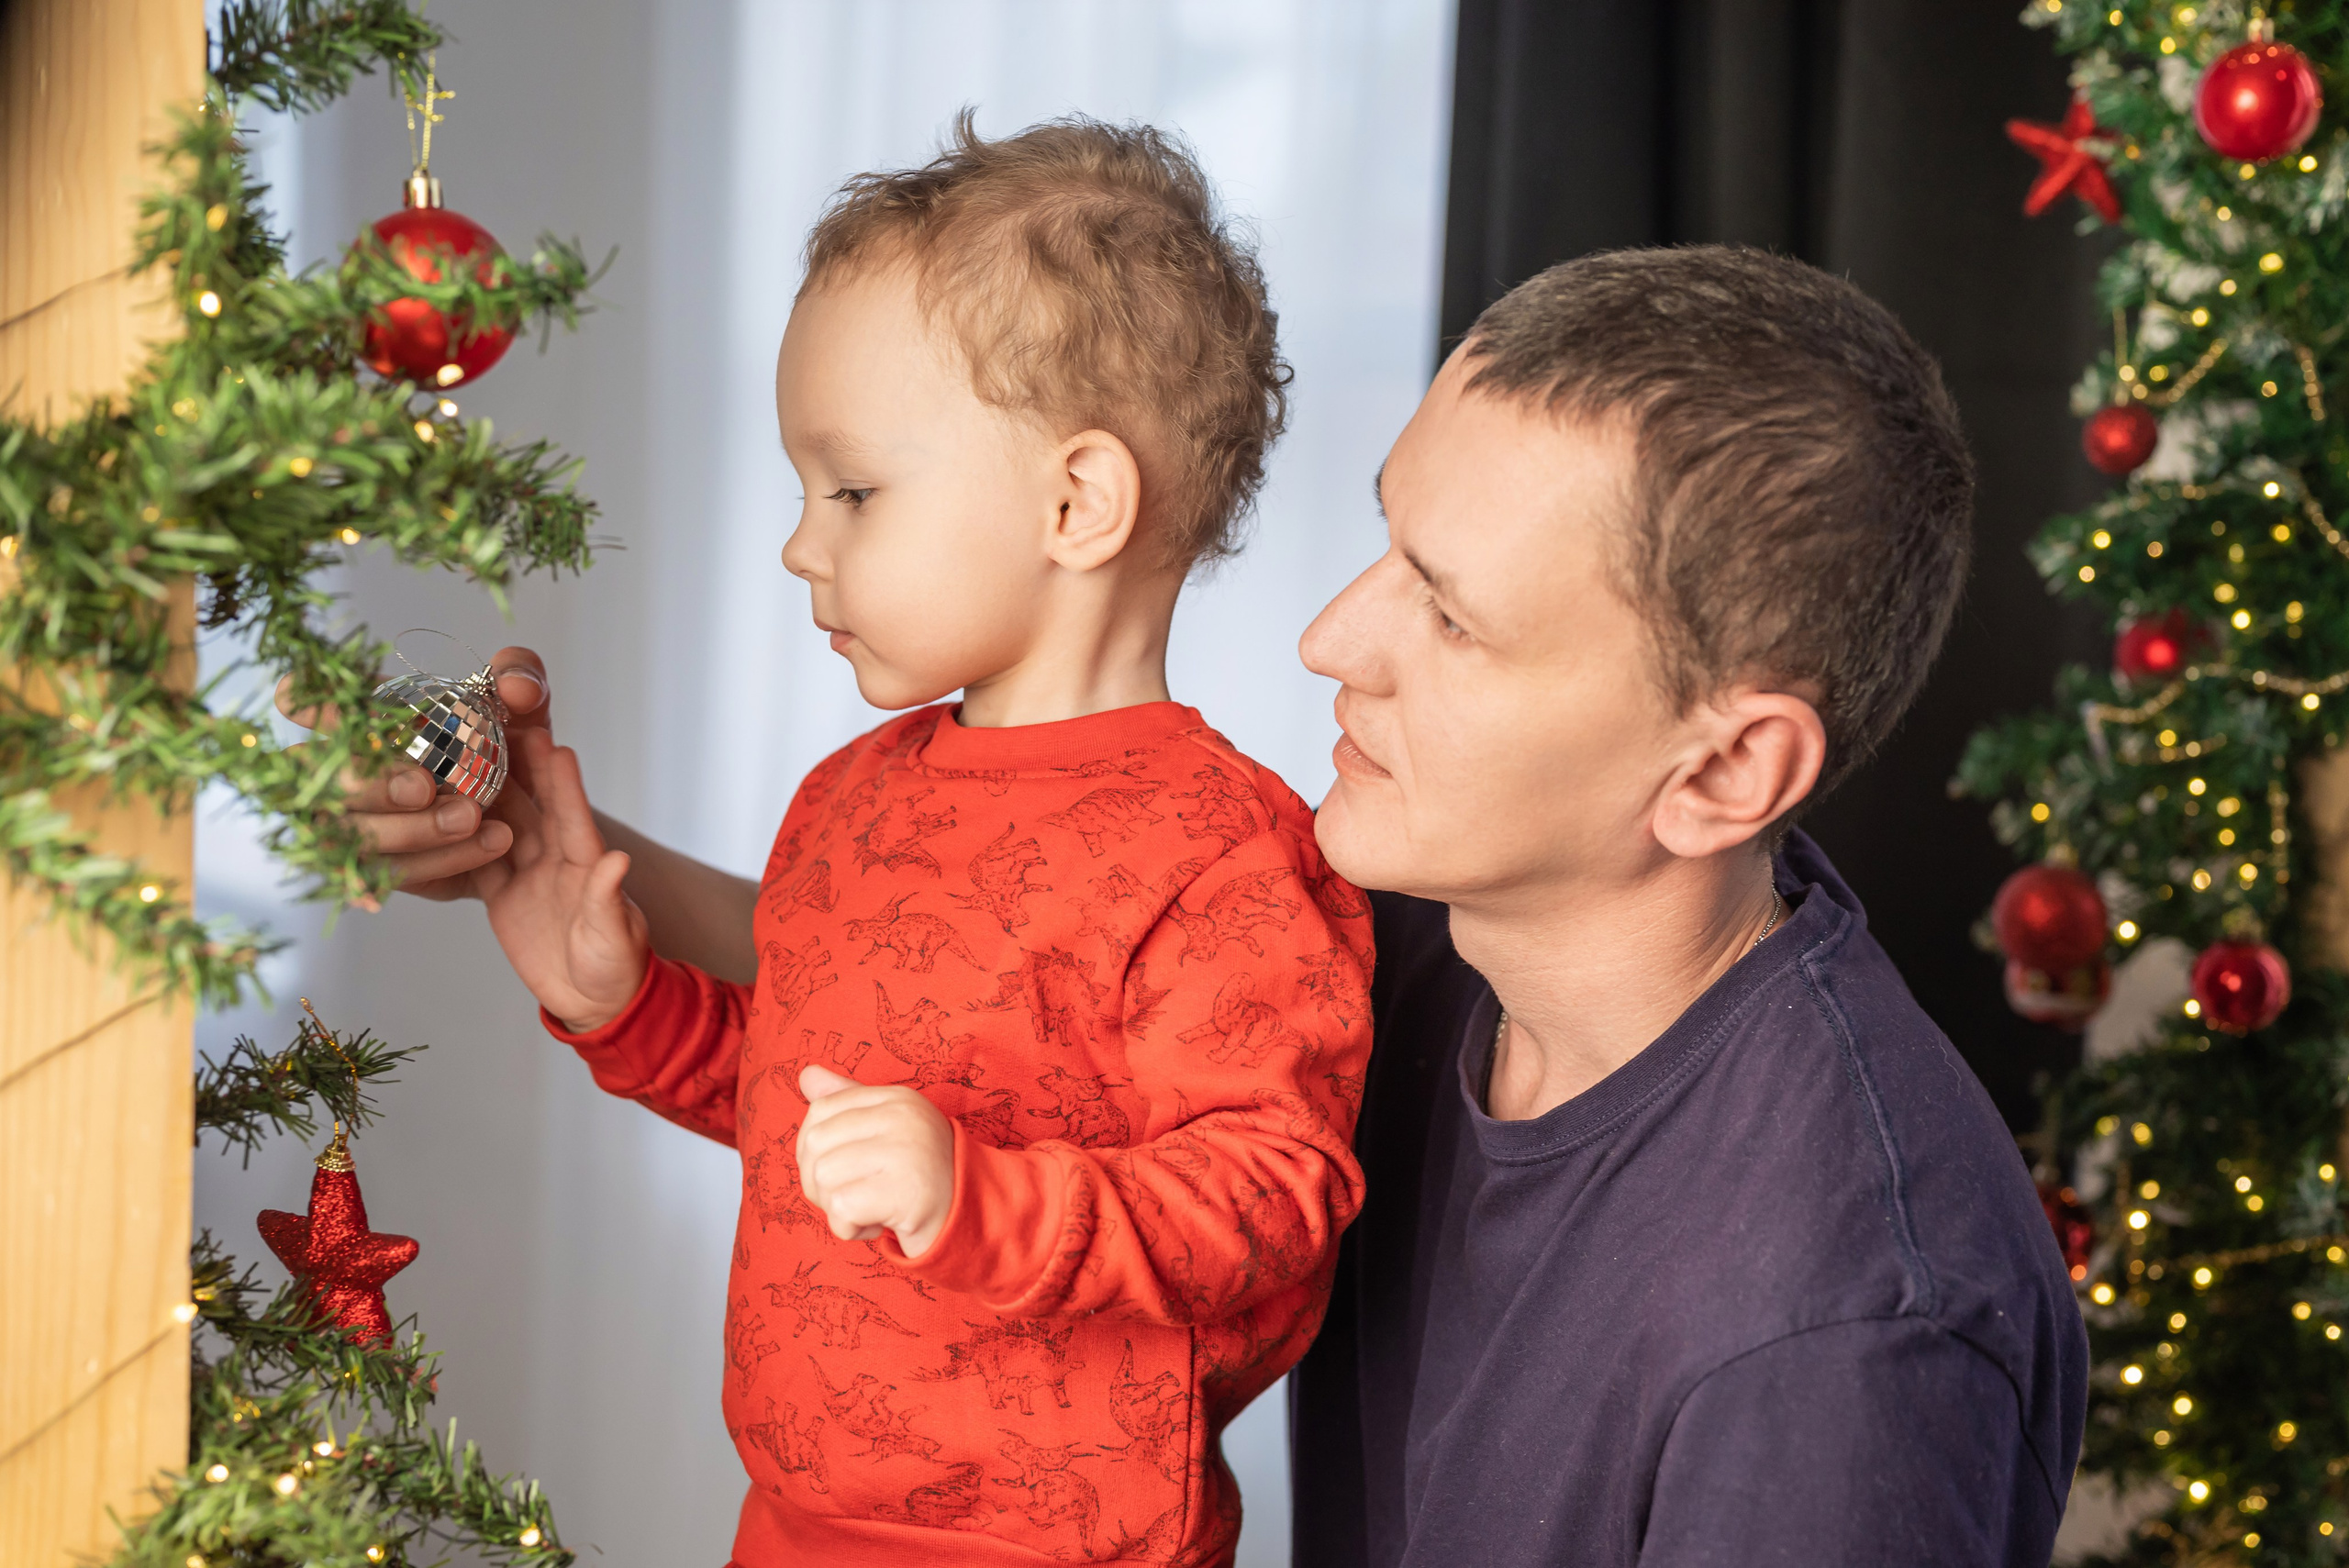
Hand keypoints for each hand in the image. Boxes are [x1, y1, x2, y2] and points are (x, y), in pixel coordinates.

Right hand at [276, 646, 552, 903]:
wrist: (531, 810)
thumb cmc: (505, 744)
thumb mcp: (523, 702)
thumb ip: (521, 674)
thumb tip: (513, 686)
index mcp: (360, 719)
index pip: (304, 702)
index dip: (310, 704)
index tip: (353, 713)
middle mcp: (340, 772)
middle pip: (319, 780)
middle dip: (369, 784)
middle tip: (423, 787)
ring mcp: (353, 825)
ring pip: (352, 834)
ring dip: (411, 829)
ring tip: (473, 819)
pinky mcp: (378, 868)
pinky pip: (389, 873)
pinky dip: (434, 864)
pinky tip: (481, 852)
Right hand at [467, 726, 649, 1030]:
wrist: (594, 1001)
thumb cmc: (616, 967)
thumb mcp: (615, 936)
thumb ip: (609, 898)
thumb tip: (619, 861)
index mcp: (588, 864)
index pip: (573, 819)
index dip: (565, 785)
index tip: (555, 746)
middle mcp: (556, 861)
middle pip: (534, 809)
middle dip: (520, 770)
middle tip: (503, 727)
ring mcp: (527, 875)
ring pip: (500, 826)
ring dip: (483, 795)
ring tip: (459, 756)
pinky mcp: (503, 896)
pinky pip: (477, 862)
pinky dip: (459, 839)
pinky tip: (437, 811)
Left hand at [796, 1064, 956, 1257]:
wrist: (973, 1221)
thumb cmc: (920, 1180)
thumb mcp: (887, 1132)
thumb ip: (848, 1103)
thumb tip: (806, 1075)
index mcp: (898, 1098)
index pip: (821, 1110)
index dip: (815, 1149)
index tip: (845, 1171)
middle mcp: (904, 1117)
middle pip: (815, 1144)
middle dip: (820, 1182)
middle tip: (853, 1197)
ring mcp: (907, 1151)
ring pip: (823, 1178)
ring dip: (836, 1209)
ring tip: (870, 1210)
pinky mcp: (907, 1191)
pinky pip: (842, 1209)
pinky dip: (849, 1228)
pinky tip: (878, 1226)